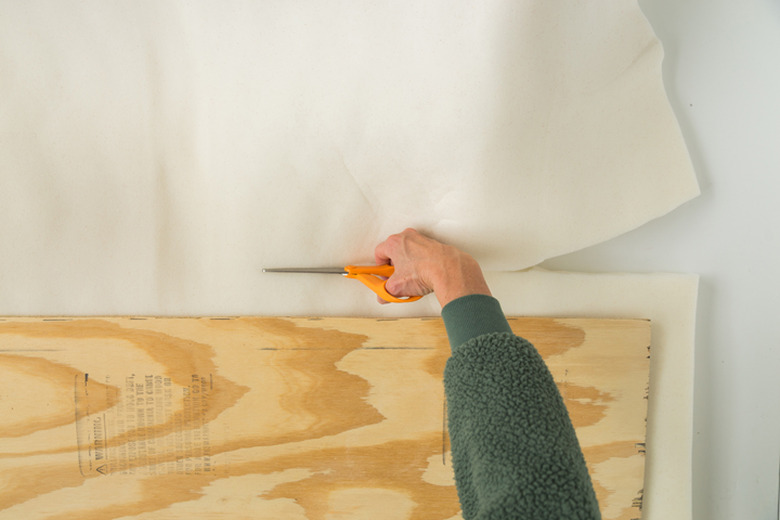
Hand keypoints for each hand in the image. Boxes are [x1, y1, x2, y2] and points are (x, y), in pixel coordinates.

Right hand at [374, 228, 491, 306]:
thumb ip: (385, 293)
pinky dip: (421, 263)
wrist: (449, 270)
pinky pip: (422, 254)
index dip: (380, 268)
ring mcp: (421, 239)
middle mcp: (407, 236)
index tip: (384, 276)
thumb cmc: (424, 270)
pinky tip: (424, 275)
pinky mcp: (433, 245)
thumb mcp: (397, 287)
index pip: (379, 253)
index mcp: (394, 242)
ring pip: (409, 252)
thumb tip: (384, 296)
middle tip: (397, 278)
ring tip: (412, 279)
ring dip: (408, 265)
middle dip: (394, 266)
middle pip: (394, 252)